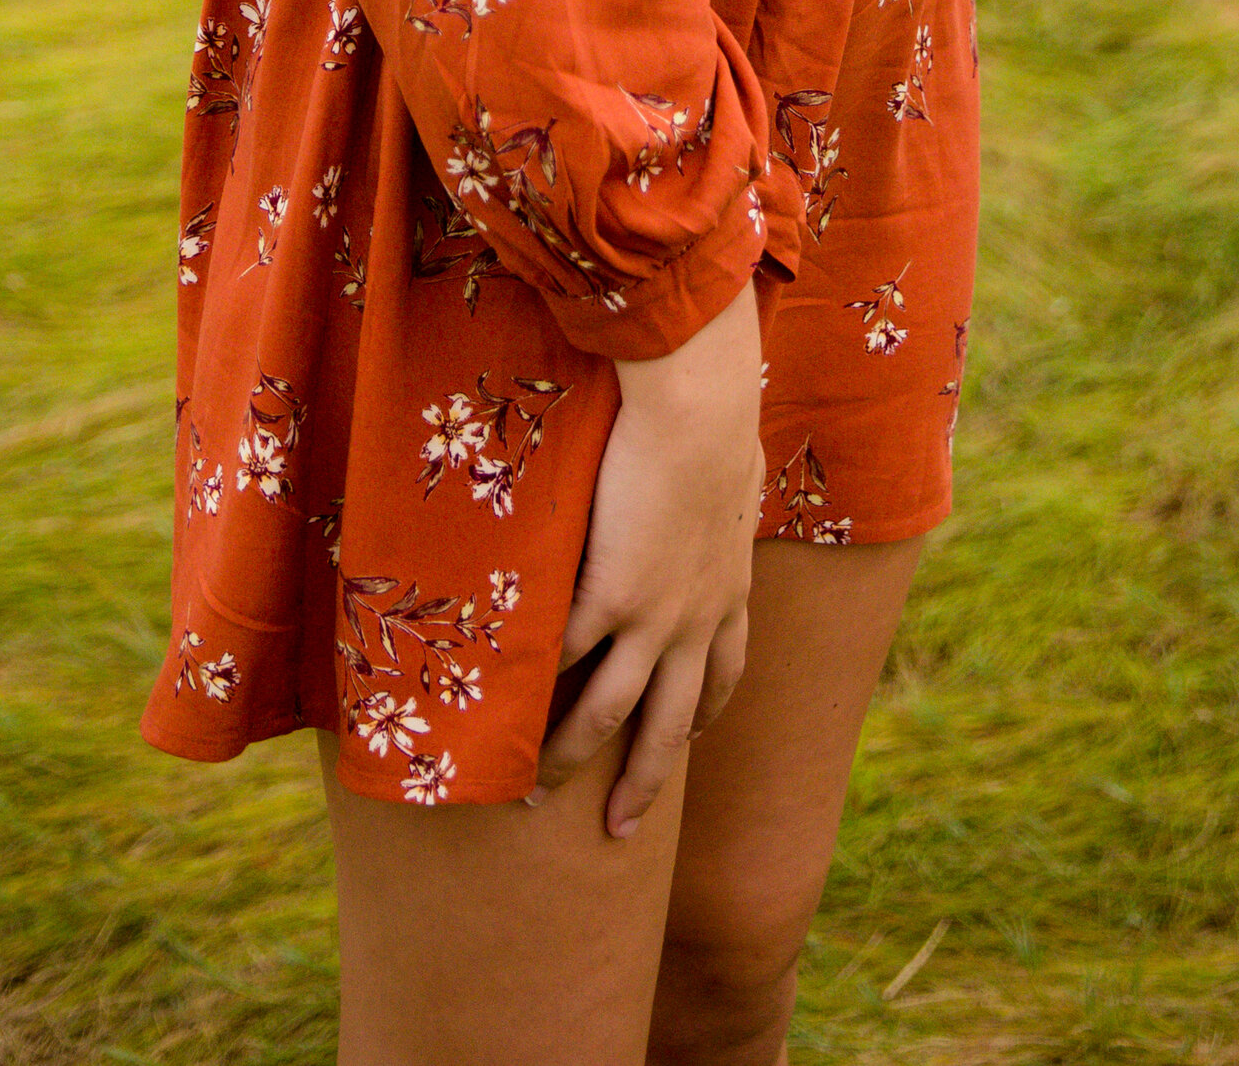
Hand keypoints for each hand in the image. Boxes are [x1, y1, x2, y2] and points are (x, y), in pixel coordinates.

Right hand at [535, 283, 762, 838]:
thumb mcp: (735, 474)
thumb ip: (723, 493)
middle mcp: (697, 622)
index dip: (700, 716)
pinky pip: (564, 655)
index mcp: (729, 596)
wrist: (699, 409)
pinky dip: (535, 685)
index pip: (721, 677)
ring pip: (611, 712)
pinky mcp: (611, 594)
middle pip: (669, 726)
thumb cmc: (717, 422)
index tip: (685, 742)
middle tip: (620, 829)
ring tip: (536, 790)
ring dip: (571, 756)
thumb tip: (725, 471)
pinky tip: (503, 708)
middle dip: (642, 783)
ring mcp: (654, 617)